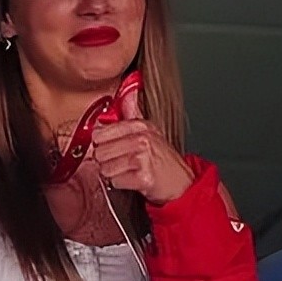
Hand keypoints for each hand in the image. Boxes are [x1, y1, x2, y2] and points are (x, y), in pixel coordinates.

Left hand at [91, 84, 193, 204]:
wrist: (182, 183)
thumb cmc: (162, 161)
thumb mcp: (149, 133)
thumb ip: (132, 115)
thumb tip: (123, 96)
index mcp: (140, 125)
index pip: (101, 131)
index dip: (100, 143)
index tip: (109, 147)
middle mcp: (142, 138)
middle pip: (100, 151)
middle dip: (106, 161)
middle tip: (121, 163)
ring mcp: (143, 157)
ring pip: (105, 168)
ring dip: (114, 174)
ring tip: (128, 171)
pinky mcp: (143, 176)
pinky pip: (115, 181)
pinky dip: (121, 184)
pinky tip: (133, 180)